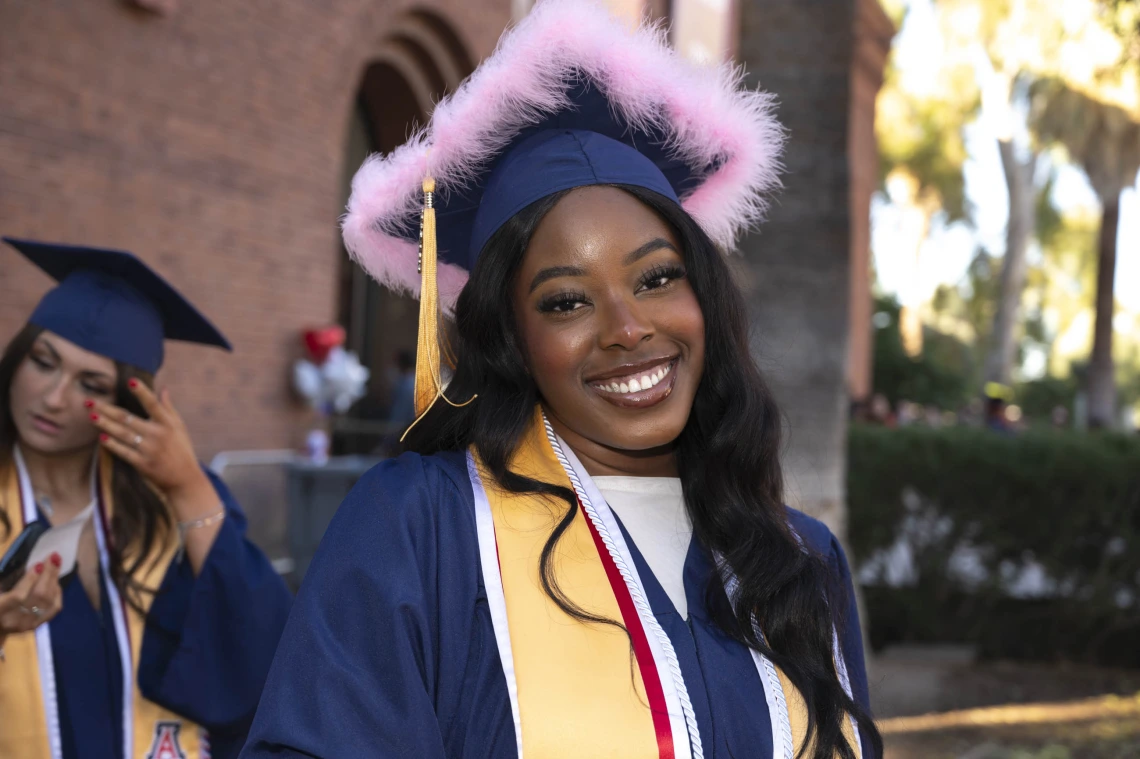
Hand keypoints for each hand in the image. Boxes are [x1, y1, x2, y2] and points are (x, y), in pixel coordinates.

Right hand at [0, 554, 62, 638]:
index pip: (18, 597)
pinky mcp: (38, 625)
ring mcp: (29, 624)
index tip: (39, 564)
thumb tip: (33, 567)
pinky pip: (54, 608)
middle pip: (38, 596)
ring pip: (49, 601)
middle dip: (48, 574)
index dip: (30, 579)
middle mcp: (15, 620)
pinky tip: (55, 582)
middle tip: (53, 557)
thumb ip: (7, 580)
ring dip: (54, 580)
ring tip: (56, 565)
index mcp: (0, 609)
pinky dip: (57, 592)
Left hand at [89, 381, 210, 500]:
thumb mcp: (180, 427)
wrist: (185, 479)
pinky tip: (101, 437)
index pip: (153, 404)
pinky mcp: (143, 464)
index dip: (142, 392)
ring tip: (91, 415)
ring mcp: (149, 449)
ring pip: (122, 434)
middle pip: (128, 418)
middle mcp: (158, 434)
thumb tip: (163, 389)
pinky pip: (123, 452)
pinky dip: (112, 444)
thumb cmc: (182, 450)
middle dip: (107, 409)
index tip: (130, 381)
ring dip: (104, 424)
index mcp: (168, 423)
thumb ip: (169, 408)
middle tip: (90, 401)